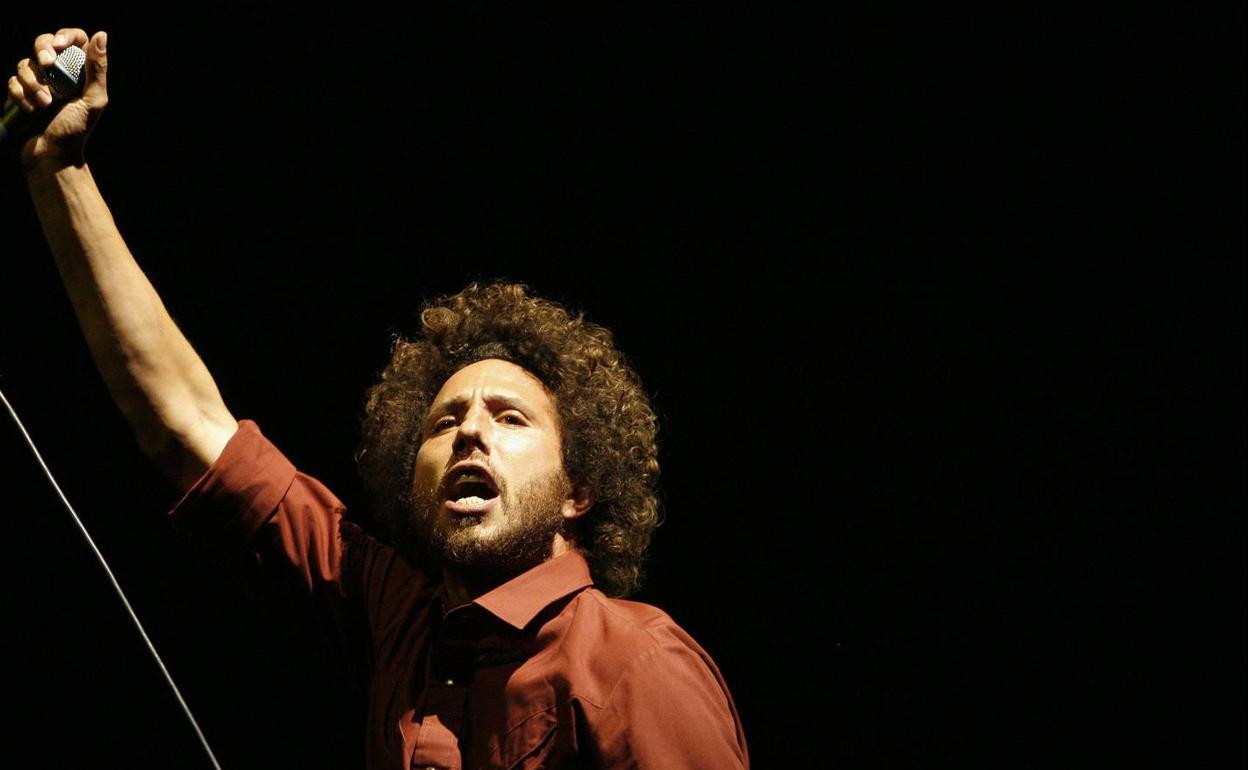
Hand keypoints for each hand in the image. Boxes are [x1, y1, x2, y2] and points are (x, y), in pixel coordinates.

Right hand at [5, 27, 107, 172]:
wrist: (51, 156)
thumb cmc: (75, 131)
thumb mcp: (93, 100)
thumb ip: (97, 70)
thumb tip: (101, 35)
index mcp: (79, 73)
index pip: (73, 39)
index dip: (65, 36)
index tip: (60, 46)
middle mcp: (58, 74)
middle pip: (43, 42)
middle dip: (42, 51)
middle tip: (47, 65)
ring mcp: (37, 82)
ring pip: (25, 63)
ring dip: (33, 83)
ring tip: (44, 105)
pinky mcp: (19, 93)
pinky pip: (12, 80)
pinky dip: (19, 94)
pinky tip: (30, 109)